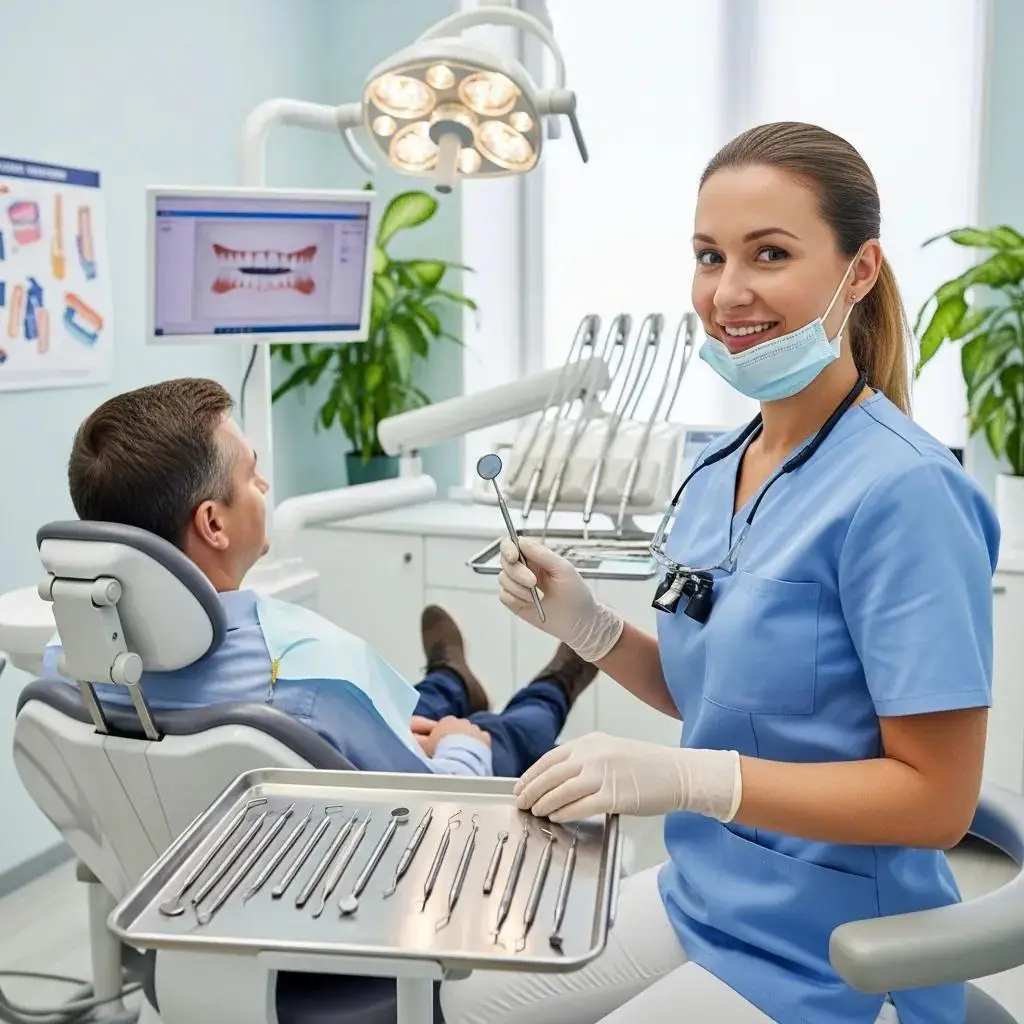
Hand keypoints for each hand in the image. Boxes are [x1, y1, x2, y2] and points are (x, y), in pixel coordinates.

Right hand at [415, 715, 491, 756]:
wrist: (458, 758)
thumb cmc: (439, 752)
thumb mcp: (424, 746)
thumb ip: (420, 740)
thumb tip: (412, 737)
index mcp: (446, 721)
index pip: (444, 726)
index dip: (443, 737)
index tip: (442, 747)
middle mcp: (461, 721)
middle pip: (458, 728)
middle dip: (456, 737)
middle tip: (453, 751)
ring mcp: (474, 729)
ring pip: (471, 733)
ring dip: (468, 741)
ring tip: (464, 755)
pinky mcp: (485, 738)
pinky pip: (482, 740)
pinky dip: (480, 745)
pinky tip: (475, 755)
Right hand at [497, 536, 623, 662]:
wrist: (579, 623)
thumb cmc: (576, 595)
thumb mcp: (563, 570)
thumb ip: (542, 554)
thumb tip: (521, 542)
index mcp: (537, 558)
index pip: (514, 544)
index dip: (509, 548)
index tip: (514, 557)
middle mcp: (526, 569)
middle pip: (505, 561)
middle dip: (517, 572)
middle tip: (533, 582)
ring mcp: (519, 586)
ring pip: (503, 578)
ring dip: (518, 588)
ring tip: (535, 597)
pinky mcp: (515, 601)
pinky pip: (503, 595)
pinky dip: (515, 599)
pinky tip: (529, 604)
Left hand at [514, 732, 741, 822]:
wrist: (677, 772)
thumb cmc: (647, 765)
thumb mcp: (612, 750)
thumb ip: (587, 759)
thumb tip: (558, 776)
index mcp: (591, 742)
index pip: (550, 758)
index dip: (531, 774)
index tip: (521, 785)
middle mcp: (593, 755)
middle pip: (550, 775)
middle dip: (531, 790)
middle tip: (521, 802)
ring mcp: (603, 775)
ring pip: (560, 792)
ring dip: (544, 804)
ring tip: (536, 812)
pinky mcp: (613, 796)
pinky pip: (579, 807)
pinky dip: (563, 814)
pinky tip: (556, 818)